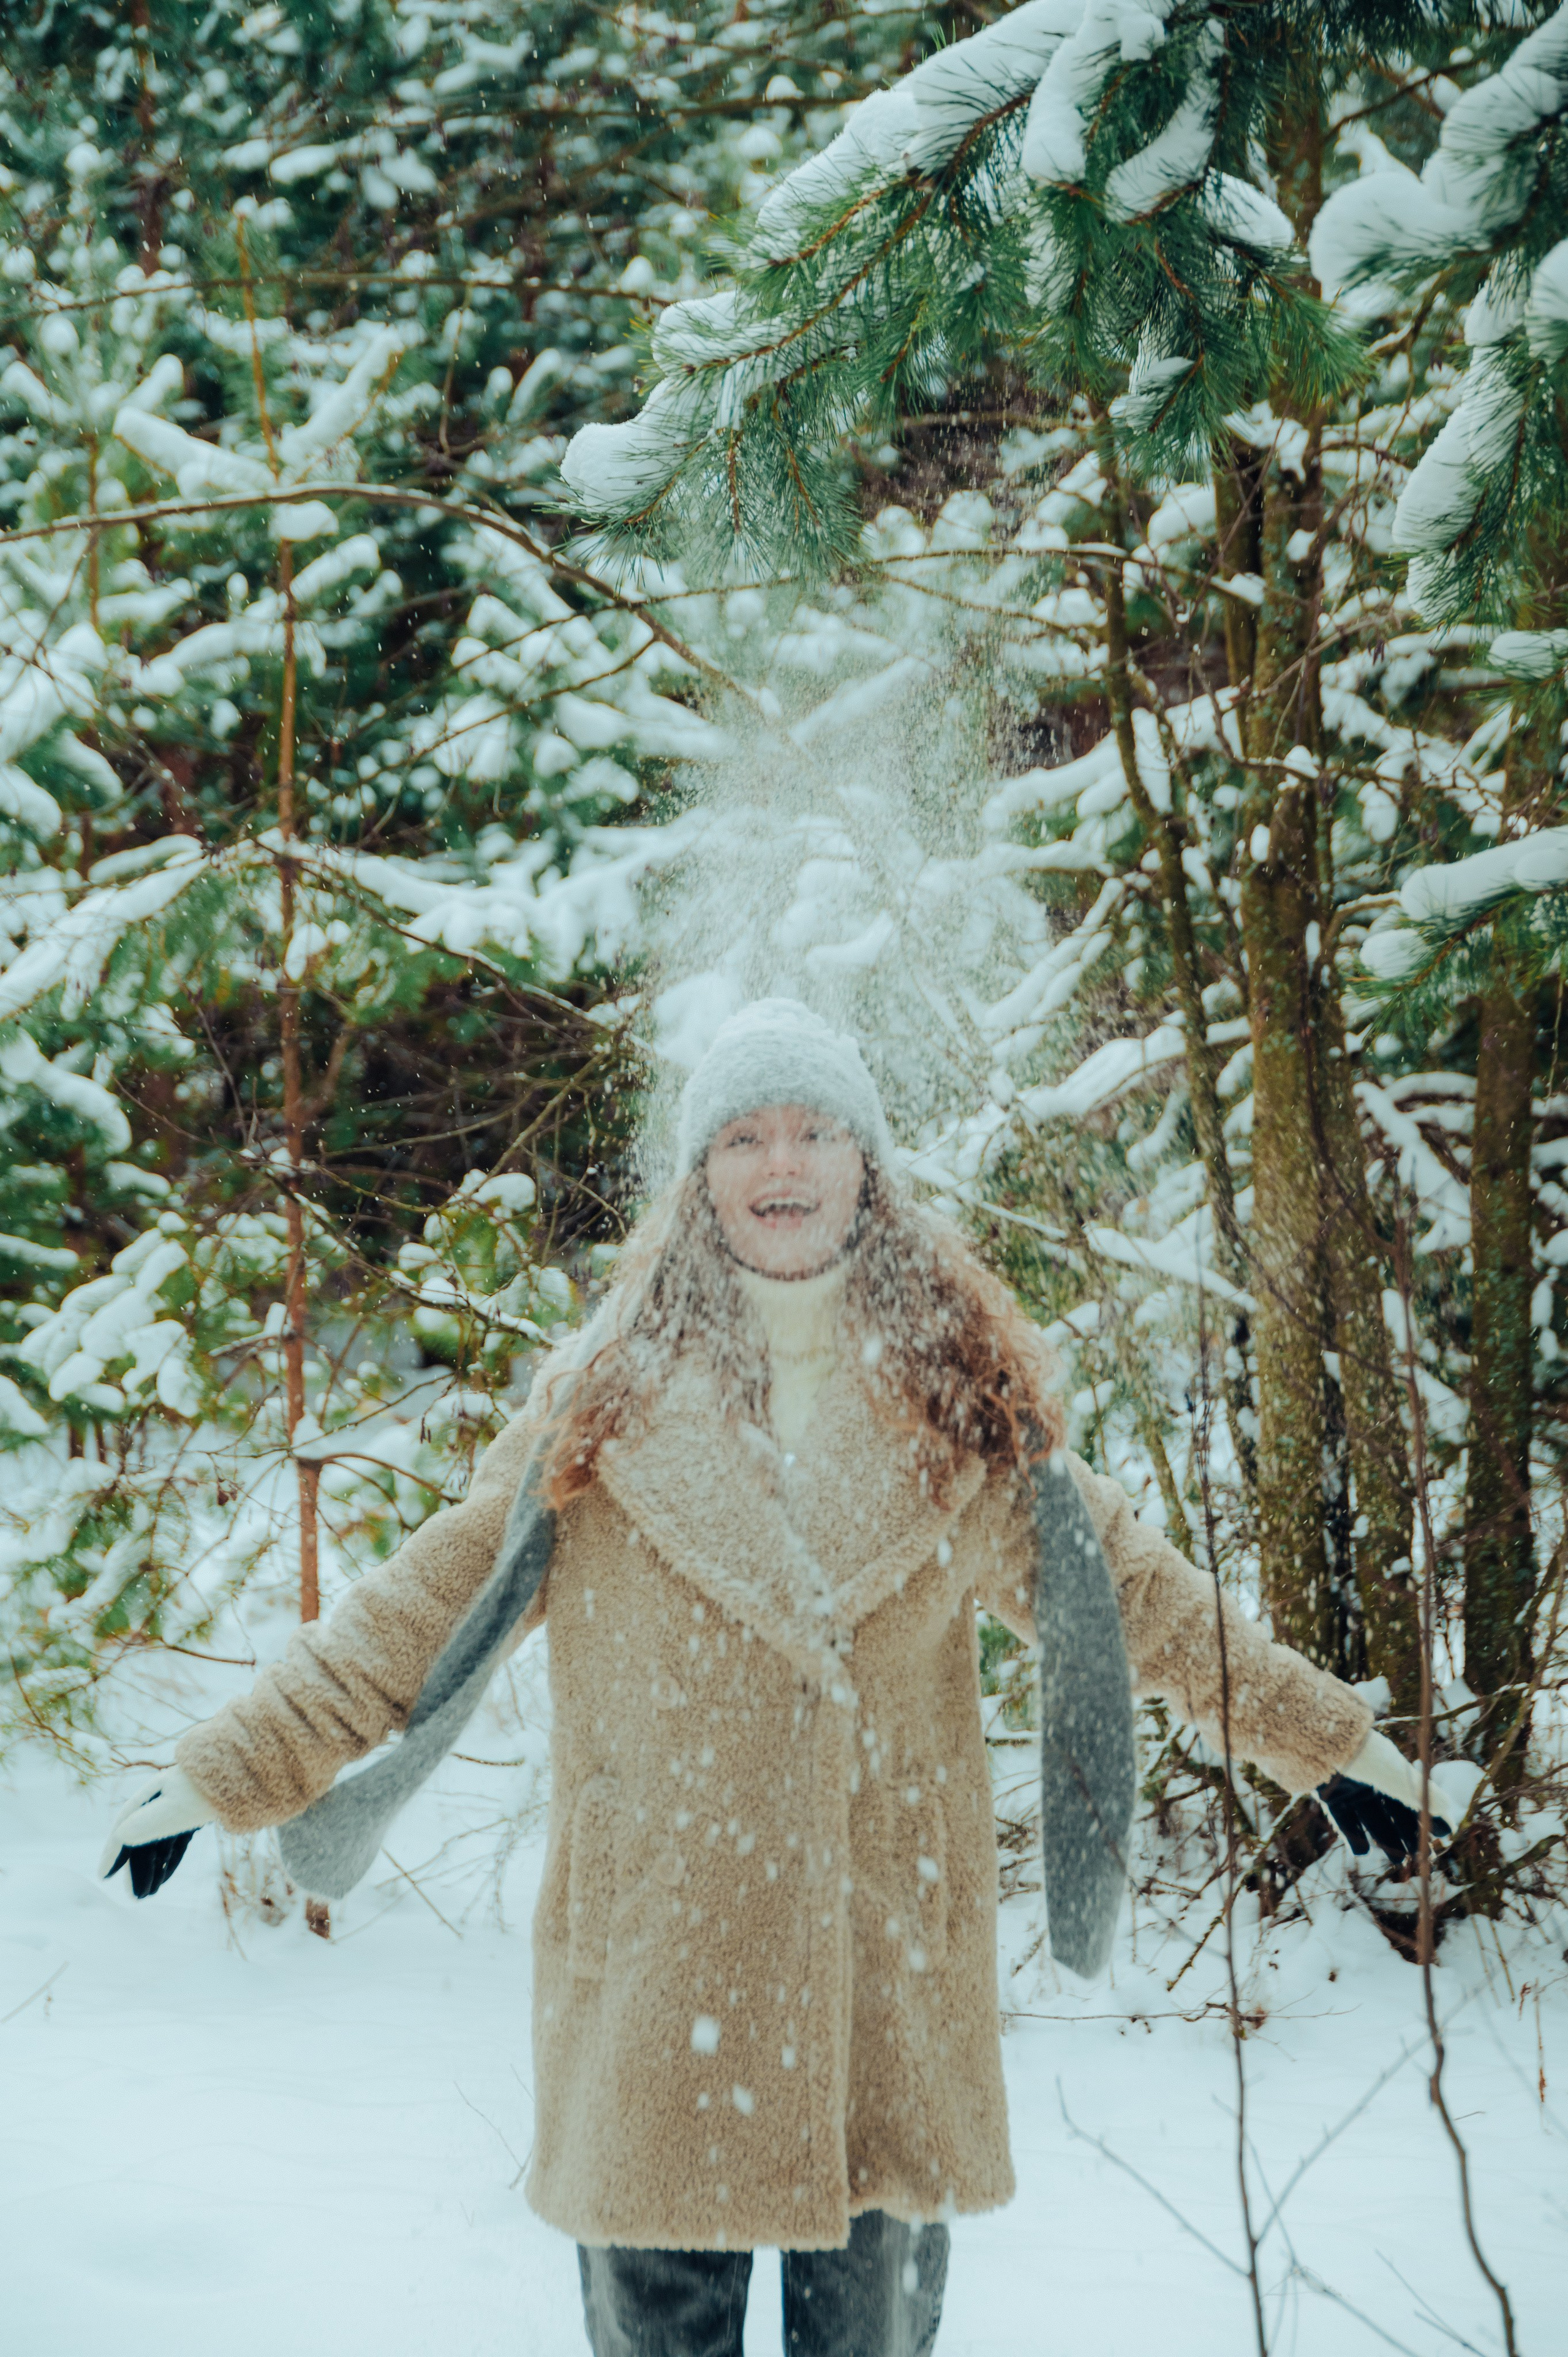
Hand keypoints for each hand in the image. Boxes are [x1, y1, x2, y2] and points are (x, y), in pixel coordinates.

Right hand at [100, 1767, 215, 1897]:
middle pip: (142, 1839)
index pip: (125, 1828)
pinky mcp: (195, 1812)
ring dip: (153, 1868)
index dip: (113, 1853)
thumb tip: (121, 1837)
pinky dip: (170, 1859)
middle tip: (135, 1897)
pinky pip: (176, 1841)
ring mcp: (179, 1806)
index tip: (103, 1876)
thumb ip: (147, 1823)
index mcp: (150, 1796)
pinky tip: (165, 1878)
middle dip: (136, 1869)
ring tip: (149, 1894)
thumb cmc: (209, 1789)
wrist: (245, 1770)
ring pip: (159, 1842)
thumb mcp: (175, 1808)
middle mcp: (161, 1800)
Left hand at [1317, 1731, 1456, 1871]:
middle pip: (1395, 1813)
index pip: (1415, 1799)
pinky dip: (1353, 1836)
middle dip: (1411, 1836)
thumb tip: (1451, 1819)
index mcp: (1391, 1770)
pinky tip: (1363, 1853)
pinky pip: (1344, 1820)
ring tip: (1398, 1862)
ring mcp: (1351, 1788)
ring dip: (1386, 1840)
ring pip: (1372, 1820)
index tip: (1443, 1839)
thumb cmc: (1362, 1757)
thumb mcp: (1397, 1778)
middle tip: (1424, 1860)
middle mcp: (1373, 1779)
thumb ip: (1423, 1799)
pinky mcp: (1329, 1795)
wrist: (1317, 1742)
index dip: (1429, 1818)